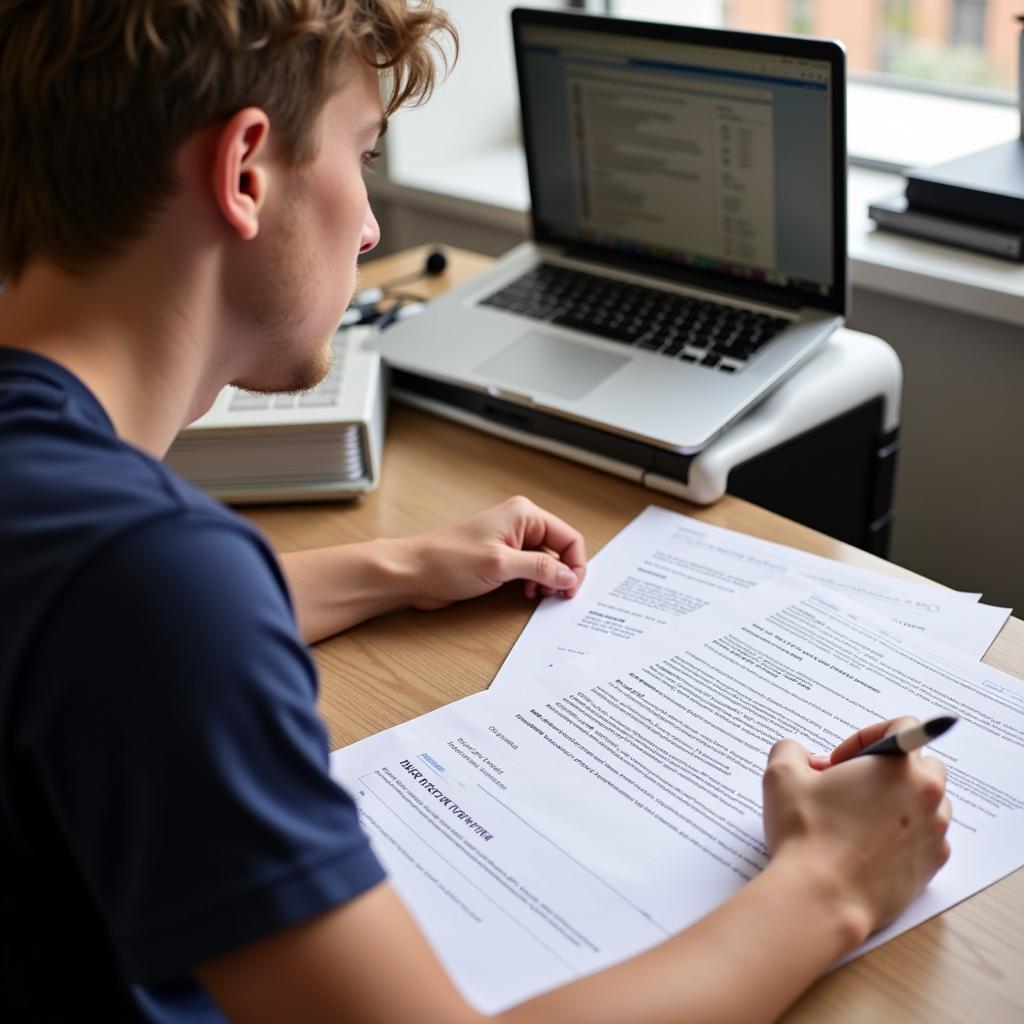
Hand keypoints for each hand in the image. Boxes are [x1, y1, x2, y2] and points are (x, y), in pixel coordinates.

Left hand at [403, 496, 585, 610]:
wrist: (414, 572)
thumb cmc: (448, 560)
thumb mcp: (500, 565)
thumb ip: (540, 569)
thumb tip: (569, 576)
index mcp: (524, 515)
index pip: (569, 537)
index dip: (576, 564)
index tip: (571, 589)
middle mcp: (520, 524)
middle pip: (560, 549)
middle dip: (562, 574)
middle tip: (558, 596)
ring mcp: (510, 541)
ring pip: (546, 561)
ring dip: (548, 580)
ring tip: (539, 595)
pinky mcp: (501, 558)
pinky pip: (530, 569)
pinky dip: (534, 583)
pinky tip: (526, 593)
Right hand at [761, 717, 951, 939]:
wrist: (822, 896)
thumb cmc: (805, 833)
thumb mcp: (782, 776)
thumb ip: (791, 750)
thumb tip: (803, 757)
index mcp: (900, 766)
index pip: (904, 727)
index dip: (868, 736)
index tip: (843, 760)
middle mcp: (928, 798)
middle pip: (922, 765)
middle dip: (888, 770)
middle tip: (850, 787)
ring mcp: (934, 835)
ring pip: (927, 803)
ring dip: (899, 802)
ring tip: (859, 818)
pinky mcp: (931, 867)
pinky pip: (926, 839)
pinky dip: (904, 836)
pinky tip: (869, 846)